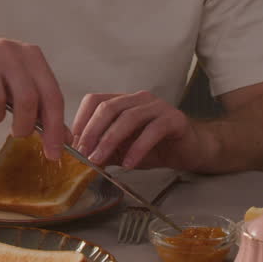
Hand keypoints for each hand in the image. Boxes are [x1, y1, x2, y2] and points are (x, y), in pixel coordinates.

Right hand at [0, 31, 66, 158]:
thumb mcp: (20, 82)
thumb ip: (41, 107)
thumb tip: (63, 140)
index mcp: (31, 56)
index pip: (52, 95)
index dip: (55, 128)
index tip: (53, 153)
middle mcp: (10, 50)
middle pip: (27, 99)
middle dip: (23, 126)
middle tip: (18, 133)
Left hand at [70, 91, 207, 168]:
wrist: (190, 150)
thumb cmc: (155, 148)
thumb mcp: (122, 150)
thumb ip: (103, 150)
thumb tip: (78, 158)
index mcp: (124, 102)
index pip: (95, 100)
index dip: (81, 120)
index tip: (72, 143)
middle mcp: (139, 99)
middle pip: (109, 107)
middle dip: (92, 131)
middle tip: (83, 153)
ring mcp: (157, 106)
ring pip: (129, 117)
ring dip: (110, 140)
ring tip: (99, 160)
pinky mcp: (174, 119)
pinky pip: (153, 130)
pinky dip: (138, 147)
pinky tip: (129, 163)